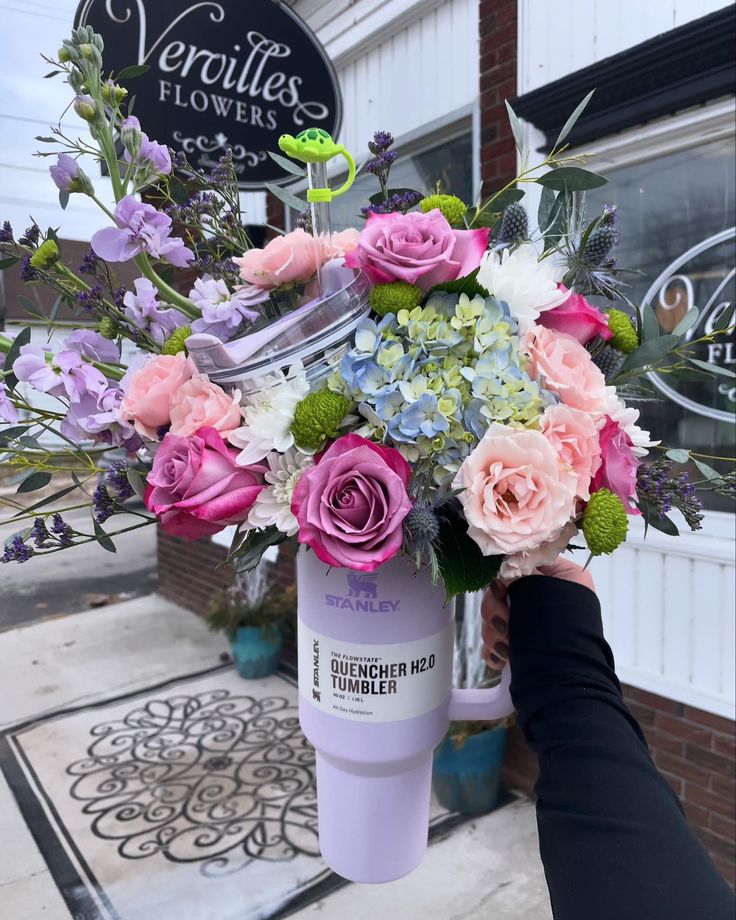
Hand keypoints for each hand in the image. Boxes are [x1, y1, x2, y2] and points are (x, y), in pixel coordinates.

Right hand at [481, 559, 595, 668]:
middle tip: (503, 624)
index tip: (500, 590)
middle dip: (496, 610)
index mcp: (563, 578)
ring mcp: (534, 625)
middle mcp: (550, 598)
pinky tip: (501, 660)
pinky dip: (494, 649)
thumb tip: (503, 571)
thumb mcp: (540, 592)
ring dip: (494, 633)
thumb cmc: (560, 633)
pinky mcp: (522, 647)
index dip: (506, 576)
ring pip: (496, 616)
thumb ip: (519, 575)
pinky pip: (496, 639)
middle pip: (505, 591)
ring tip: (505, 648)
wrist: (565, 684)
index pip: (525, 564)